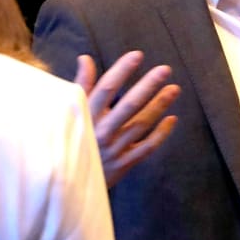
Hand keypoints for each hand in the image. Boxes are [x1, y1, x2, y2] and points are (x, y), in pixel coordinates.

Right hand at [74, 51, 179, 186]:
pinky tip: (172, 119)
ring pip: (140, 125)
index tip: (137, 55)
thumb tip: (85, 58)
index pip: (105, 89)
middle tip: (165, 69)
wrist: (65, 184)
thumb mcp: (70, 113)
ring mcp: (113, 149)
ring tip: (174, 88)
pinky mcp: (123, 164)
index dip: (121, 71)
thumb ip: (81, 86)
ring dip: (159, 106)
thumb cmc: (68, 140)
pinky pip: (146, 148)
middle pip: (128, 105)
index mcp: (86, 116)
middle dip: (148, 86)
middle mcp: (100, 132)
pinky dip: (160, 134)